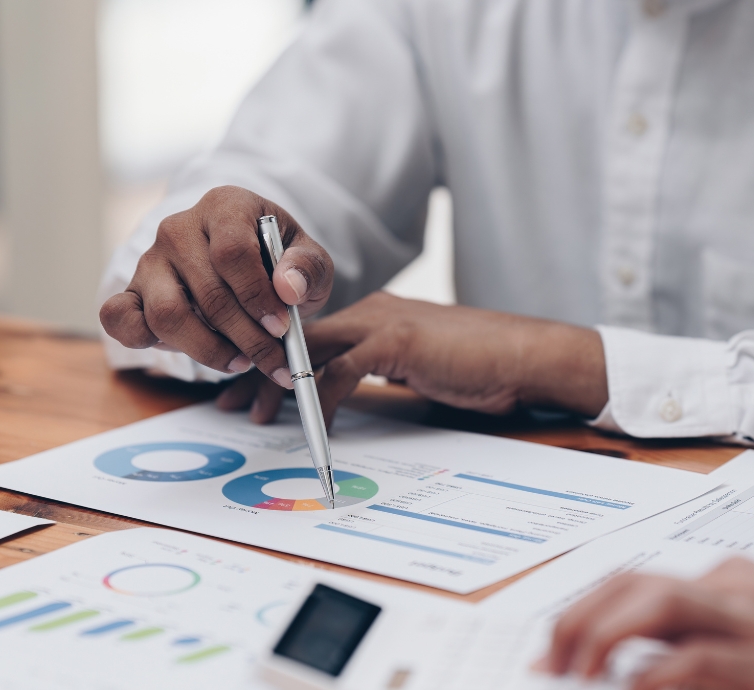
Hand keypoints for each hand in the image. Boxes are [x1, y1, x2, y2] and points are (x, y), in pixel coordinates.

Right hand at [99, 186, 333, 386]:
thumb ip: (307, 268)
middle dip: (246, 337)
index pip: (232, 251)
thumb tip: (288, 289)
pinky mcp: (132, 291)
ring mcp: (150, 261)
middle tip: (273, 360)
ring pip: (166, 314)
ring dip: (208, 349)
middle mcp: (179, 229)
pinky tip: (185, 350)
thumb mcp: (309, 257)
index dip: (257, 296)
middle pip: (207, 293)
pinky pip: (118, 318)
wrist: (250, 262)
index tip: (281, 326)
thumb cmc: (278, 258)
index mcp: (224, 207)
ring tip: (241, 360)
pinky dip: (144, 341)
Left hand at [216, 292, 608, 424]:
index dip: (271, 362)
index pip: (308, 335)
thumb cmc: (480, 365)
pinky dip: (318, 401)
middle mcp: (370, 312)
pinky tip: (310, 426)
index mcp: (374, 316)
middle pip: (294, 339)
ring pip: (308, 351)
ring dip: (275, 386)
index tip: (246, 390)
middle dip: (255, 371)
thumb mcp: (418, 367)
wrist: (525, 354)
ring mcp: (382, 323)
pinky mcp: (396, 342)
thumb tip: (344, 399)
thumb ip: (380, 373)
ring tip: (252, 416)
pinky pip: (339, 374)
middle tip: (228, 403)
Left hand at [544, 560, 753, 689]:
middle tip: (548, 661)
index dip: (584, 608)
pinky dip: (652, 676)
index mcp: (732, 582)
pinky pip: (696, 660)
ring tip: (575, 672)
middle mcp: (737, 590)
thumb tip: (631, 674)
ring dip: (602, 636)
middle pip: (636, 583)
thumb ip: (699, 646)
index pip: (637, 579)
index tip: (553, 644)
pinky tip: (628, 688)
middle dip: (579, 619)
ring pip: (657, 603)